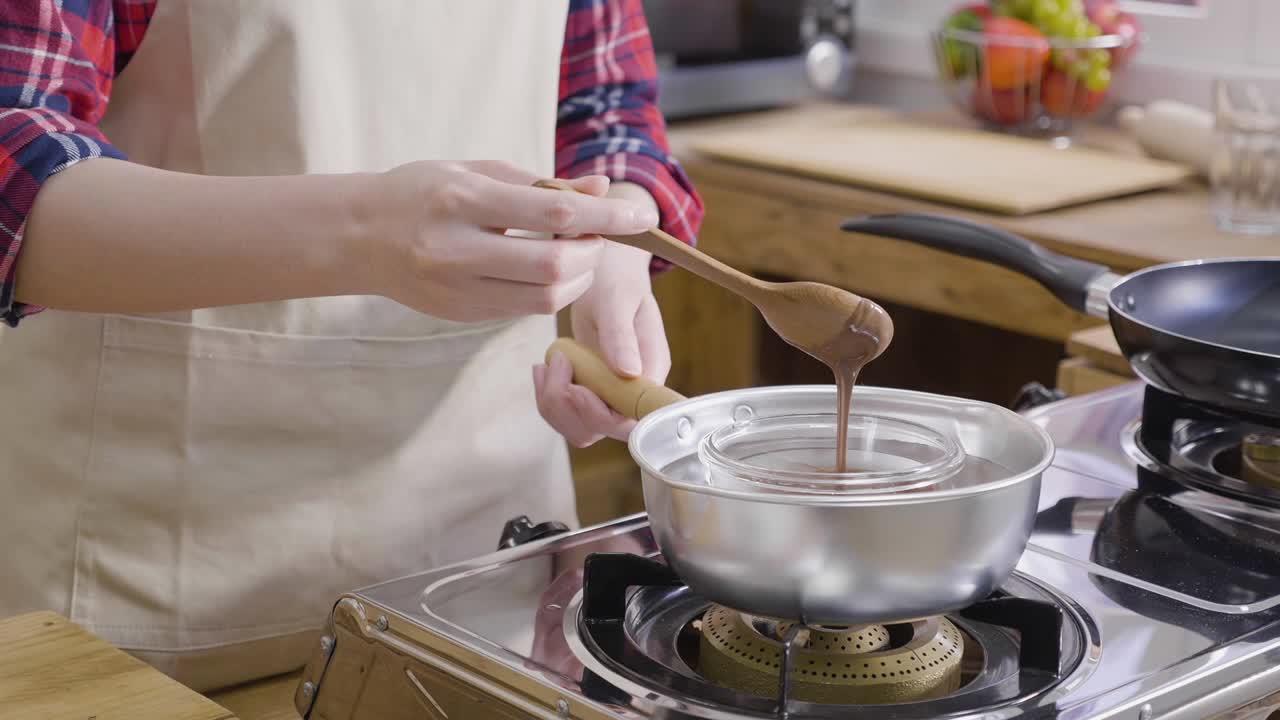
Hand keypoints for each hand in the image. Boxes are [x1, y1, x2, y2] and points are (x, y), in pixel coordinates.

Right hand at [359, 161, 656, 321]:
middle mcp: (459, 249)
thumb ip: (542, 183)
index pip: (554, 212)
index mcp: (464, 201)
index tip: (643, 218)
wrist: (360, 236)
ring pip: (546, 297)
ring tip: (574, 253)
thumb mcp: (478, 170)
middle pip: (555, 265)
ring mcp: (459, 289)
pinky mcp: (463, 314)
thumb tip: (601, 190)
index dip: (607, 216)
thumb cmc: (422, 192)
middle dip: (592, 254)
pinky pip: (525, 310)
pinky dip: (550, 291)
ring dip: (578, 278)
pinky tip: (546, 270)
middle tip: (595, 237)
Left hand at [533, 183, 670, 447]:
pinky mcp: (588, 388)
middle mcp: (633, 388)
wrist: (604, 265)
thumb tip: (630, 374)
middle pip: (603, 429)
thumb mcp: (618, 299)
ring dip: (555, 403)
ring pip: (581, 427)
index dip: (602, 414)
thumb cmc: (616, 276)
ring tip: (548, 363)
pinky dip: (548, 396)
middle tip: (557, 364)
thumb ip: (622, 336)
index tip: (578, 387)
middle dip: (571, 407)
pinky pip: (566, 412)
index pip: (632, 418)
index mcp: (651, 370)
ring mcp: (609, 391)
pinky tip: (544, 366)